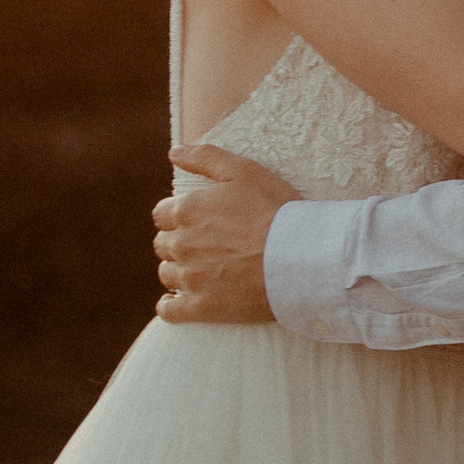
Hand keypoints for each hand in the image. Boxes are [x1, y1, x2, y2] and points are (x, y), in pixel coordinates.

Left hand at [154, 143, 294, 321]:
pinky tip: (180, 302)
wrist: (300, 258)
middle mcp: (181, 244)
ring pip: (167, 274)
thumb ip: (204, 157)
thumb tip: (173, 152)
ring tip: (205, 271)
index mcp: (186, 211)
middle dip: (179, 243)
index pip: (162, 214)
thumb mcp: (243, 171)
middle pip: (163, 244)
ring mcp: (189, 278)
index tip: (199, 222)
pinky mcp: (200, 307)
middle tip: (206, 246)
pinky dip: (171, 307)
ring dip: (179, 271)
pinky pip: (169, 311)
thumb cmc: (276, 211)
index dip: (179, 217)